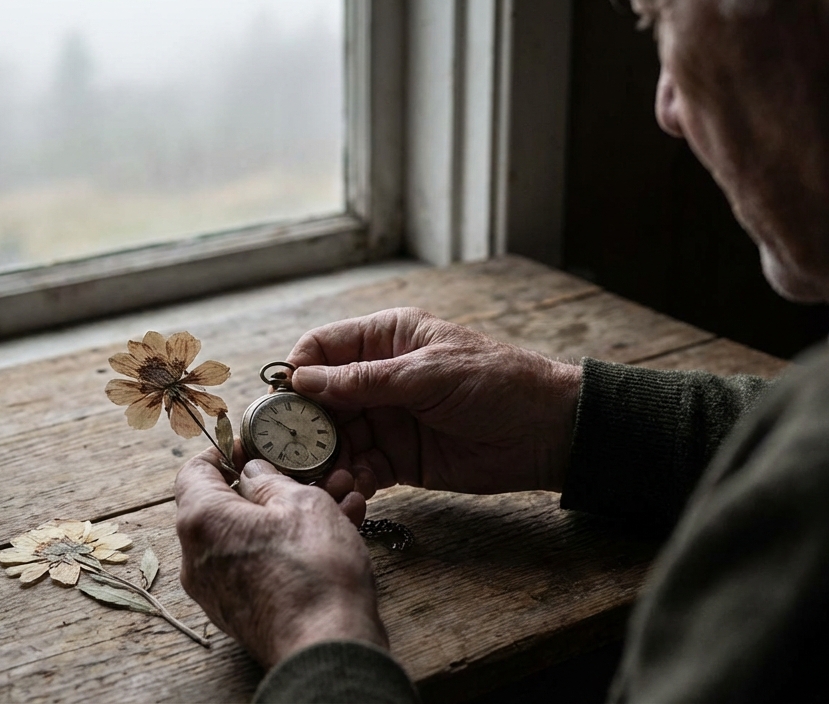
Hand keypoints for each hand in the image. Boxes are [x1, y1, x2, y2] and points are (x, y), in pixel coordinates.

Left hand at [175, 446, 385, 667]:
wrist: (328, 646)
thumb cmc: (313, 571)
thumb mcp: (301, 503)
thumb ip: (271, 480)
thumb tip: (253, 473)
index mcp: (202, 521)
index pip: (194, 471)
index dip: (224, 452)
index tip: (252, 444)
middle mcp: (199, 557)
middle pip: (227, 504)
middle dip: (273, 484)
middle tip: (308, 472)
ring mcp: (218, 589)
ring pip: (252, 535)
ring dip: (291, 513)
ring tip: (339, 496)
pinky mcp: (242, 611)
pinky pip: (261, 563)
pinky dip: (291, 544)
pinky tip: (340, 527)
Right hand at [289, 308, 580, 497]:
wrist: (547, 432)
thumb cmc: (496, 384)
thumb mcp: (428, 374)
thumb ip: (365, 380)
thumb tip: (303, 380)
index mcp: (386, 338)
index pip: (322, 348)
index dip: (297, 372)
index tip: (280, 403)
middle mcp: (378, 377)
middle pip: (319, 399)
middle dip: (302, 425)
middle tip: (288, 451)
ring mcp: (387, 420)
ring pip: (335, 438)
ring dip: (325, 458)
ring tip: (323, 477)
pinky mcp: (399, 459)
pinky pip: (361, 468)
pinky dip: (351, 479)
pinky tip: (350, 489)